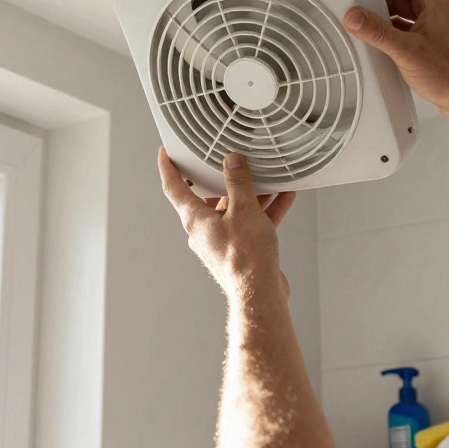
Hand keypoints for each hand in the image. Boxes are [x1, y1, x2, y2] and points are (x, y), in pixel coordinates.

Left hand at [157, 148, 295, 300]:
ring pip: (233, 210)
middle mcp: (204, 231)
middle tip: (230, 162)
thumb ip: (237, 182)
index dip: (168, 167)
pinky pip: (250, 223)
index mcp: (195, 219)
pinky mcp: (239, 250)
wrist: (259, 293)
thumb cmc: (246, 257)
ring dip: (250, 195)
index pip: (173, 187)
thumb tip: (232, 162)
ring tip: (267, 178)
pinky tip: (282, 198)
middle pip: (208, 197)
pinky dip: (264, 211)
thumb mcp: (243, 209)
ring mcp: (221, 241)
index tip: (165, 154)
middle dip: (223, 179)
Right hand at [343, 0, 448, 119]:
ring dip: (383, 19)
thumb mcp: (405, 50)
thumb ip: (377, 32)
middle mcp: (435, 9)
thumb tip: (354, 16)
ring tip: (366, 30)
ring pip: (401, 12)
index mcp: (434, 0)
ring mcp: (433, 25)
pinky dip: (391, 33)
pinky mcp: (430, 41)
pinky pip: (406, 28)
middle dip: (377, 2)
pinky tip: (379, 44)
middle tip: (358, 12)